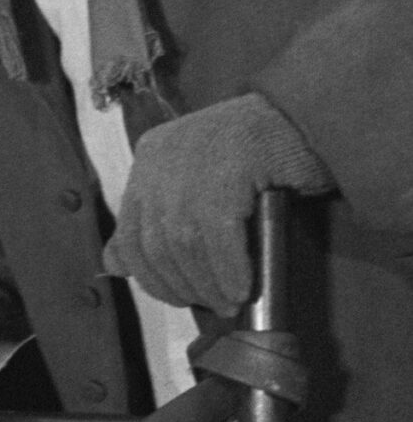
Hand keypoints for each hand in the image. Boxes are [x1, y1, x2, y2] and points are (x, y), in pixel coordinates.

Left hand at [102, 92, 328, 311]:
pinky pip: (218, 237)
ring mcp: (192, 160)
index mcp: (149, 157)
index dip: (150, 275)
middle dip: (180, 284)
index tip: (176, 297)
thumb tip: (114, 265)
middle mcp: (162, 157)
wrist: (307, 116)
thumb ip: (155, 219)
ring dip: (206, 283)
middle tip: (209, 305)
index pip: (130, 231)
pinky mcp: (227, 168)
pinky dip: (229, 270)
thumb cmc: (255, 156)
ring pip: (183, 243)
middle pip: (155, 242)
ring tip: (228, 302)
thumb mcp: (194, 182)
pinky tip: (243, 287)